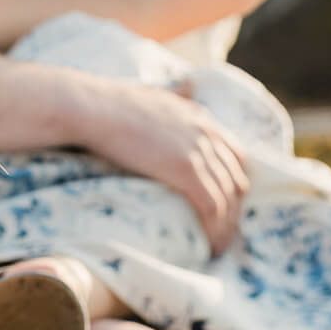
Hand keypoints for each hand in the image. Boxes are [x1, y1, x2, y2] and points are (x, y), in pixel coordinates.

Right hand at [71, 73, 249, 255]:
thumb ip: (177, 93)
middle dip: (233, 209)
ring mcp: (198, 151)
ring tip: (215, 247)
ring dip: (226, 227)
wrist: (93, 107)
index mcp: (201, 117)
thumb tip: (190, 82)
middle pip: (237, 179)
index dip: (233, 181)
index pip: (236, 155)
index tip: (222, 203)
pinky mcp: (186, 170)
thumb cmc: (113, 102)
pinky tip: (208, 247)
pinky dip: (215, 230)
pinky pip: (213, 207)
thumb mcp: (156, 93)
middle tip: (219, 232)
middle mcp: (206, 133)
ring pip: (228, 198)